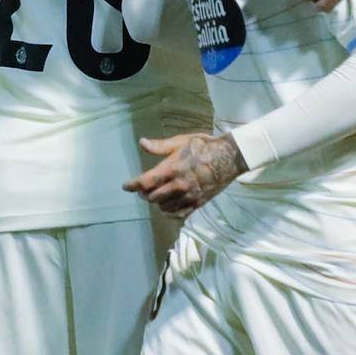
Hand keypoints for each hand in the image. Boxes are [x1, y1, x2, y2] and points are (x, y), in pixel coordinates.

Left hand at [124, 131, 246, 215]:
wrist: (229, 158)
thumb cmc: (204, 146)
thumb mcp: (181, 141)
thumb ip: (160, 146)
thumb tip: (142, 143)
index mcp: (172, 168)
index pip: (145, 182)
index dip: (133, 185)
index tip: (126, 186)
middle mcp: (178, 185)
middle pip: (152, 197)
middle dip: (144, 193)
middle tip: (143, 189)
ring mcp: (188, 196)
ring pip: (163, 207)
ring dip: (156, 202)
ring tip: (156, 195)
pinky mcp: (197, 203)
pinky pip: (178, 214)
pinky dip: (169, 211)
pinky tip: (167, 206)